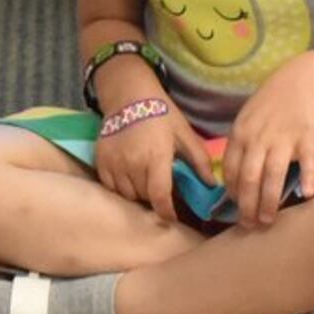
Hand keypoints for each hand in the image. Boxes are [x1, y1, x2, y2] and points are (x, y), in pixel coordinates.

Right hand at [92, 103, 191, 222]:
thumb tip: (212, 186)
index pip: (159, 196)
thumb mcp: (184, 134)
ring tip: (146, 183)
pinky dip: (121, 188)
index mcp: (156, 156)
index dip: (166, 212)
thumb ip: (199, 161)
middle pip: (144, 196)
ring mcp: (114, 163)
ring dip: (138, 194)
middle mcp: (133, 163)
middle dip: (155, 198)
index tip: (171, 217)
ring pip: (127, 195)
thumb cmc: (161, 114)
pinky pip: (111, 187)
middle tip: (161, 190)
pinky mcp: (101, 161)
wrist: (129, 96)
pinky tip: (130, 178)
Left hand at [221, 62, 313, 232]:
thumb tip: (232, 181)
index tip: (236, 210)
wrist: (301, 80)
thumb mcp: (246, 121)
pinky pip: (307, 160)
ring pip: (273, 174)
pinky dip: (307, 177)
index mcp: (241, 135)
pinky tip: (307, 194)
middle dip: (247, 206)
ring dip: (269, 200)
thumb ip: (240, 148)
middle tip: (249, 226)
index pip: (232, 171)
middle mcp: (259, 138)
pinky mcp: (308, 136)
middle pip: (249, 178)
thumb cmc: (270, 105)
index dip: (233, 194)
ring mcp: (284, 138)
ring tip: (268, 220)